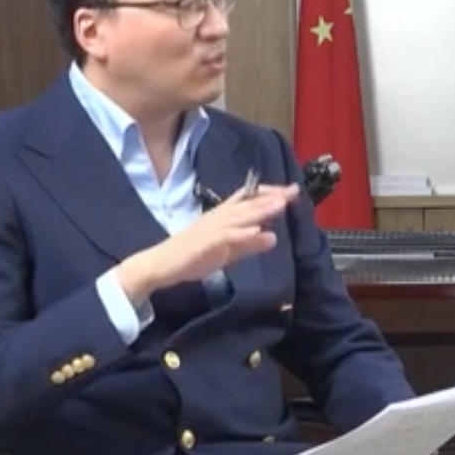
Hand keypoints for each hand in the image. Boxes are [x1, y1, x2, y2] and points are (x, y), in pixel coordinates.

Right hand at [117, 184, 298, 302]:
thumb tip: (273, 237)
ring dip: (260, 210)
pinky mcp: (205, 242)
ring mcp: (211, 228)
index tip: (289, 191)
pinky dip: (241, 233)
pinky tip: (256, 231)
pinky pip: (226, 236)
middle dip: (271, 197)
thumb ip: (249, 245)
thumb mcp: (228, 252)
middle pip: (248, 204)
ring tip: (281, 204)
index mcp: (222, 217)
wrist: (161, 264)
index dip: (268, 194)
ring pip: (240, 216)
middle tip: (294, 190)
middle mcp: (218, 217)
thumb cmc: (192, 256)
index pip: (248, 200)